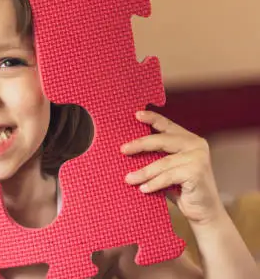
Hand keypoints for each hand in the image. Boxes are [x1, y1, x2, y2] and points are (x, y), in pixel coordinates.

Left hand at [121, 111, 224, 226]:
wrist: (203, 211)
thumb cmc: (181, 188)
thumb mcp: (168, 168)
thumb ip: (156, 156)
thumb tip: (127, 149)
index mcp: (188, 139)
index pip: (167, 125)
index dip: (152, 118)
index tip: (136, 115)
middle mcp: (195, 144)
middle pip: (162, 141)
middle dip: (140, 144)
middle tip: (122, 149)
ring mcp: (198, 158)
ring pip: (163, 162)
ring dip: (143, 172)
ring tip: (128, 179)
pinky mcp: (197, 173)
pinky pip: (168, 177)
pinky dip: (154, 183)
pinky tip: (143, 189)